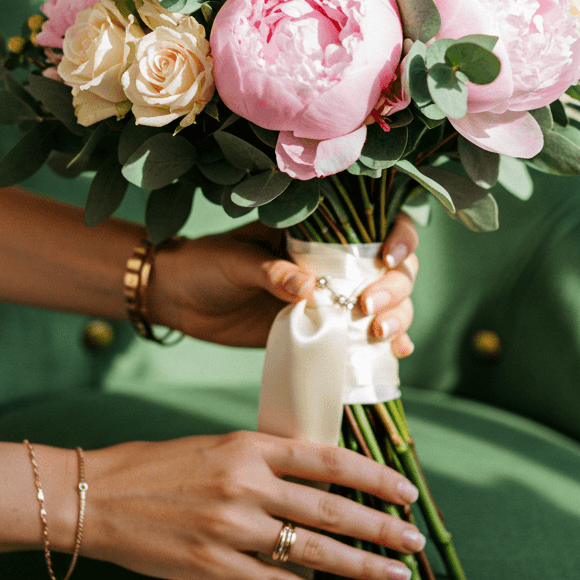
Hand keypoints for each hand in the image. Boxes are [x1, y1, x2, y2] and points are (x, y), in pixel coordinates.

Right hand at [84, 431, 423, 579]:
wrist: (96, 497)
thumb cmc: (156, 469)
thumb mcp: (216, 446)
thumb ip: (266, 460)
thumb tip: (320, 477)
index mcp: (249, 446)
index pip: (328, 458)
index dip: (373, 476)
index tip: (405, 489)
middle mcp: (247, 484)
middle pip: (332, 507)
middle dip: (381, 526)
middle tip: (415, 539)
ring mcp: (232, 527)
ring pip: (314, 548)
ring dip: (362, 565)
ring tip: (395, 574)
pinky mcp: (215, 565)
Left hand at [148, 213, 418, 352]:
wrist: (180, 300)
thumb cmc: (206, 266)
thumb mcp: (235, 261)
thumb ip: (270, 271)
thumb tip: (307, 287)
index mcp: (318, 231)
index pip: (377, 226)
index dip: (400, 238)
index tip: (389, 258)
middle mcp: (336, 263)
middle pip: (395, 270)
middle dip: (395, 288)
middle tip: (368, 307)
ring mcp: (334, 299)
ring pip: (390, 304)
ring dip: (397, 318)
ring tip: (379, 335)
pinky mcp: (324, 331)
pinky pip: (364, 337)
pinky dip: (387, 345)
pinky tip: (393, 353)